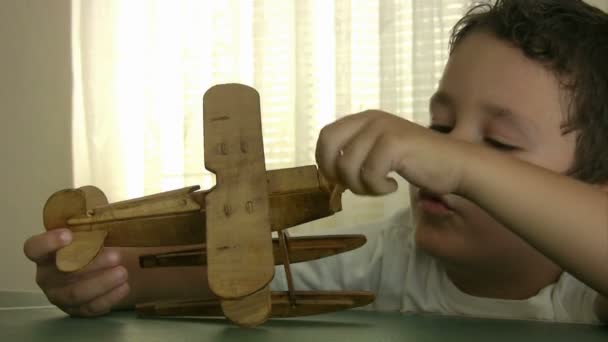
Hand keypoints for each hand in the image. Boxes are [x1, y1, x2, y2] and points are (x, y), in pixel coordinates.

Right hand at [23, 229, 128, 316]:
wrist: (99, 269)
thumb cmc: (90, 246)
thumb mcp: (87, 233)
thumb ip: (90, 226)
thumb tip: (107, 214)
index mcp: (45, 254)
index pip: (34, 248)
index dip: (48, 242)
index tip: (68, 235)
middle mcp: (47, 276)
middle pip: (63, 273)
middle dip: (92, 265)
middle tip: (116, 256)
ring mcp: (59, 296)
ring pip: (77, 294)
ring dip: (102, 283)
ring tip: (123, 273)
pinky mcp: (75, 310)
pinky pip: (90, 308)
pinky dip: (109, 298)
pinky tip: (124, 287)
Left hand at [315, 110, 467, 195]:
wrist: (456, 164)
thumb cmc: (418, 162)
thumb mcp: (380, 151)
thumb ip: (356, 153)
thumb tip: (328, 173)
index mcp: (365, 118)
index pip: (326, 135)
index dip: (325, 161)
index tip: (339, 179)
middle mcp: (371, 119)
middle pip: (329, 146)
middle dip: (335, 173)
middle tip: (354, 186)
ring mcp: (382, 129)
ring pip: (347, 166)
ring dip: (360, 186)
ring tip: (380, 187)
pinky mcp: (394, 144)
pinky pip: (369, 174)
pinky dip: (377, 188)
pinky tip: (392, 186)